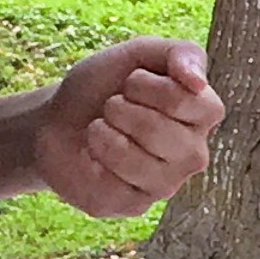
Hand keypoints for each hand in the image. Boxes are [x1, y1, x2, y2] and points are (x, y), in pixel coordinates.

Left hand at [29, 38, 224, 216]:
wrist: (56, 119)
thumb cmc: (104, 86)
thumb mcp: (138, 53)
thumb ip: (179, 53)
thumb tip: (198, 82)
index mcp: (202, 116)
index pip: (197, 104)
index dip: (154, 88)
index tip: (132, 80)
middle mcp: (193, 154)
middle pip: (163, 132)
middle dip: (122, 108)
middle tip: (112, 106)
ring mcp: (166, 184)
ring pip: (137, 160)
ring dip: (104, 132)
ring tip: (101, 127)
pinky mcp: (134, 205)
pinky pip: (115, 183)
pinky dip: (93, 158)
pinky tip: (94, 155)